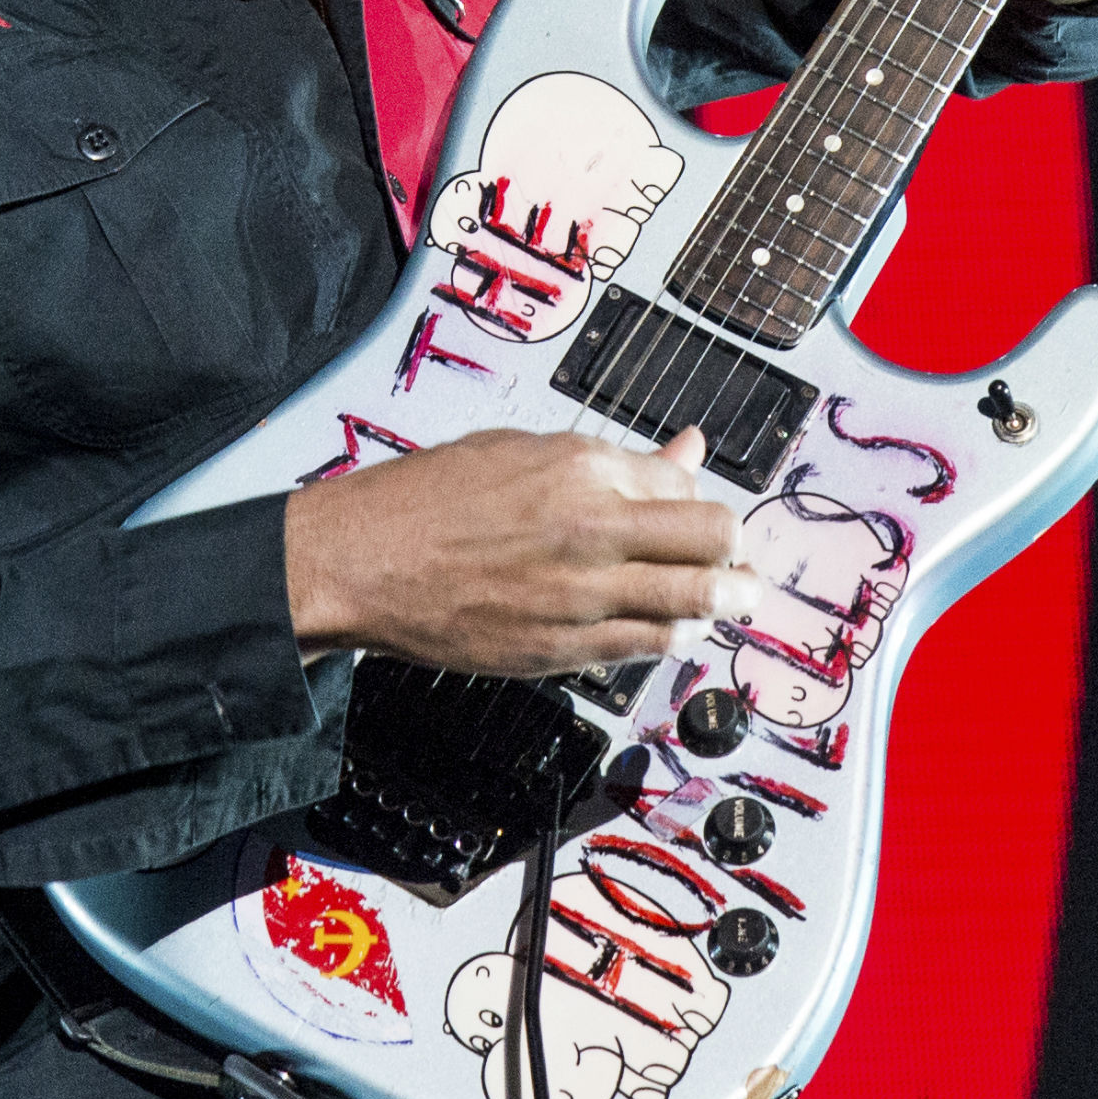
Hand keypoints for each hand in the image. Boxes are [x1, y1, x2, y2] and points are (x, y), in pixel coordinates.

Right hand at [285, 428, 752, 673]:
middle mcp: (591, 528)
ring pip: (695, 601)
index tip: (700, 512)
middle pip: (712, 540)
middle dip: (736, 551)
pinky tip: (671, 627)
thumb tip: (685, 451)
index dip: (700, 500)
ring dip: (724, 601)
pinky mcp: (561, 648)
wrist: (358, 561)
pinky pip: (649, 645)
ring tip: (730, 599)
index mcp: (581, 467)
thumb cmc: (425, 500)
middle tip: (739, 560)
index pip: (686, 486)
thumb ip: (611, 460)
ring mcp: (580, 593)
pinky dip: (674, 636)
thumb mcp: (519, 450)